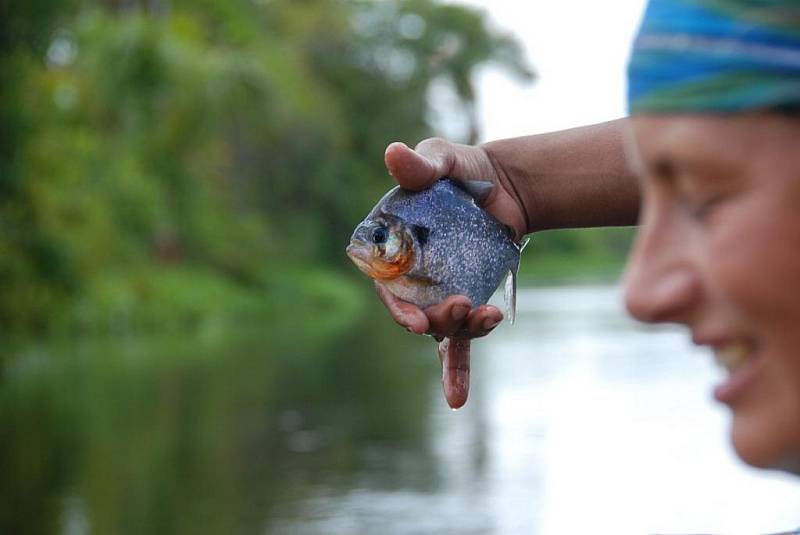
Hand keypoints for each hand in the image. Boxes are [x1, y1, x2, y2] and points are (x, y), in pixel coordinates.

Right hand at [378, 138, 525, 407]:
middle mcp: (411, 277)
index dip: (396, 307)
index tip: (415, 320)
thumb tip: (394, 153)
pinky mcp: (466, 300)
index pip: (385, 285)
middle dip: (434, 321)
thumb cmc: (462, 170)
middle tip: (459, 310)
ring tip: (484, 317)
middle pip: (414, 312)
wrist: (503, 185)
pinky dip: (454, 372)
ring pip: (442, 327)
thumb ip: (421, 163)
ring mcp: (438, 293)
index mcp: (393, 250)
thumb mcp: (443, 160)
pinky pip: (458, 343)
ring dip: (459, 332)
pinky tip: (455, 401)